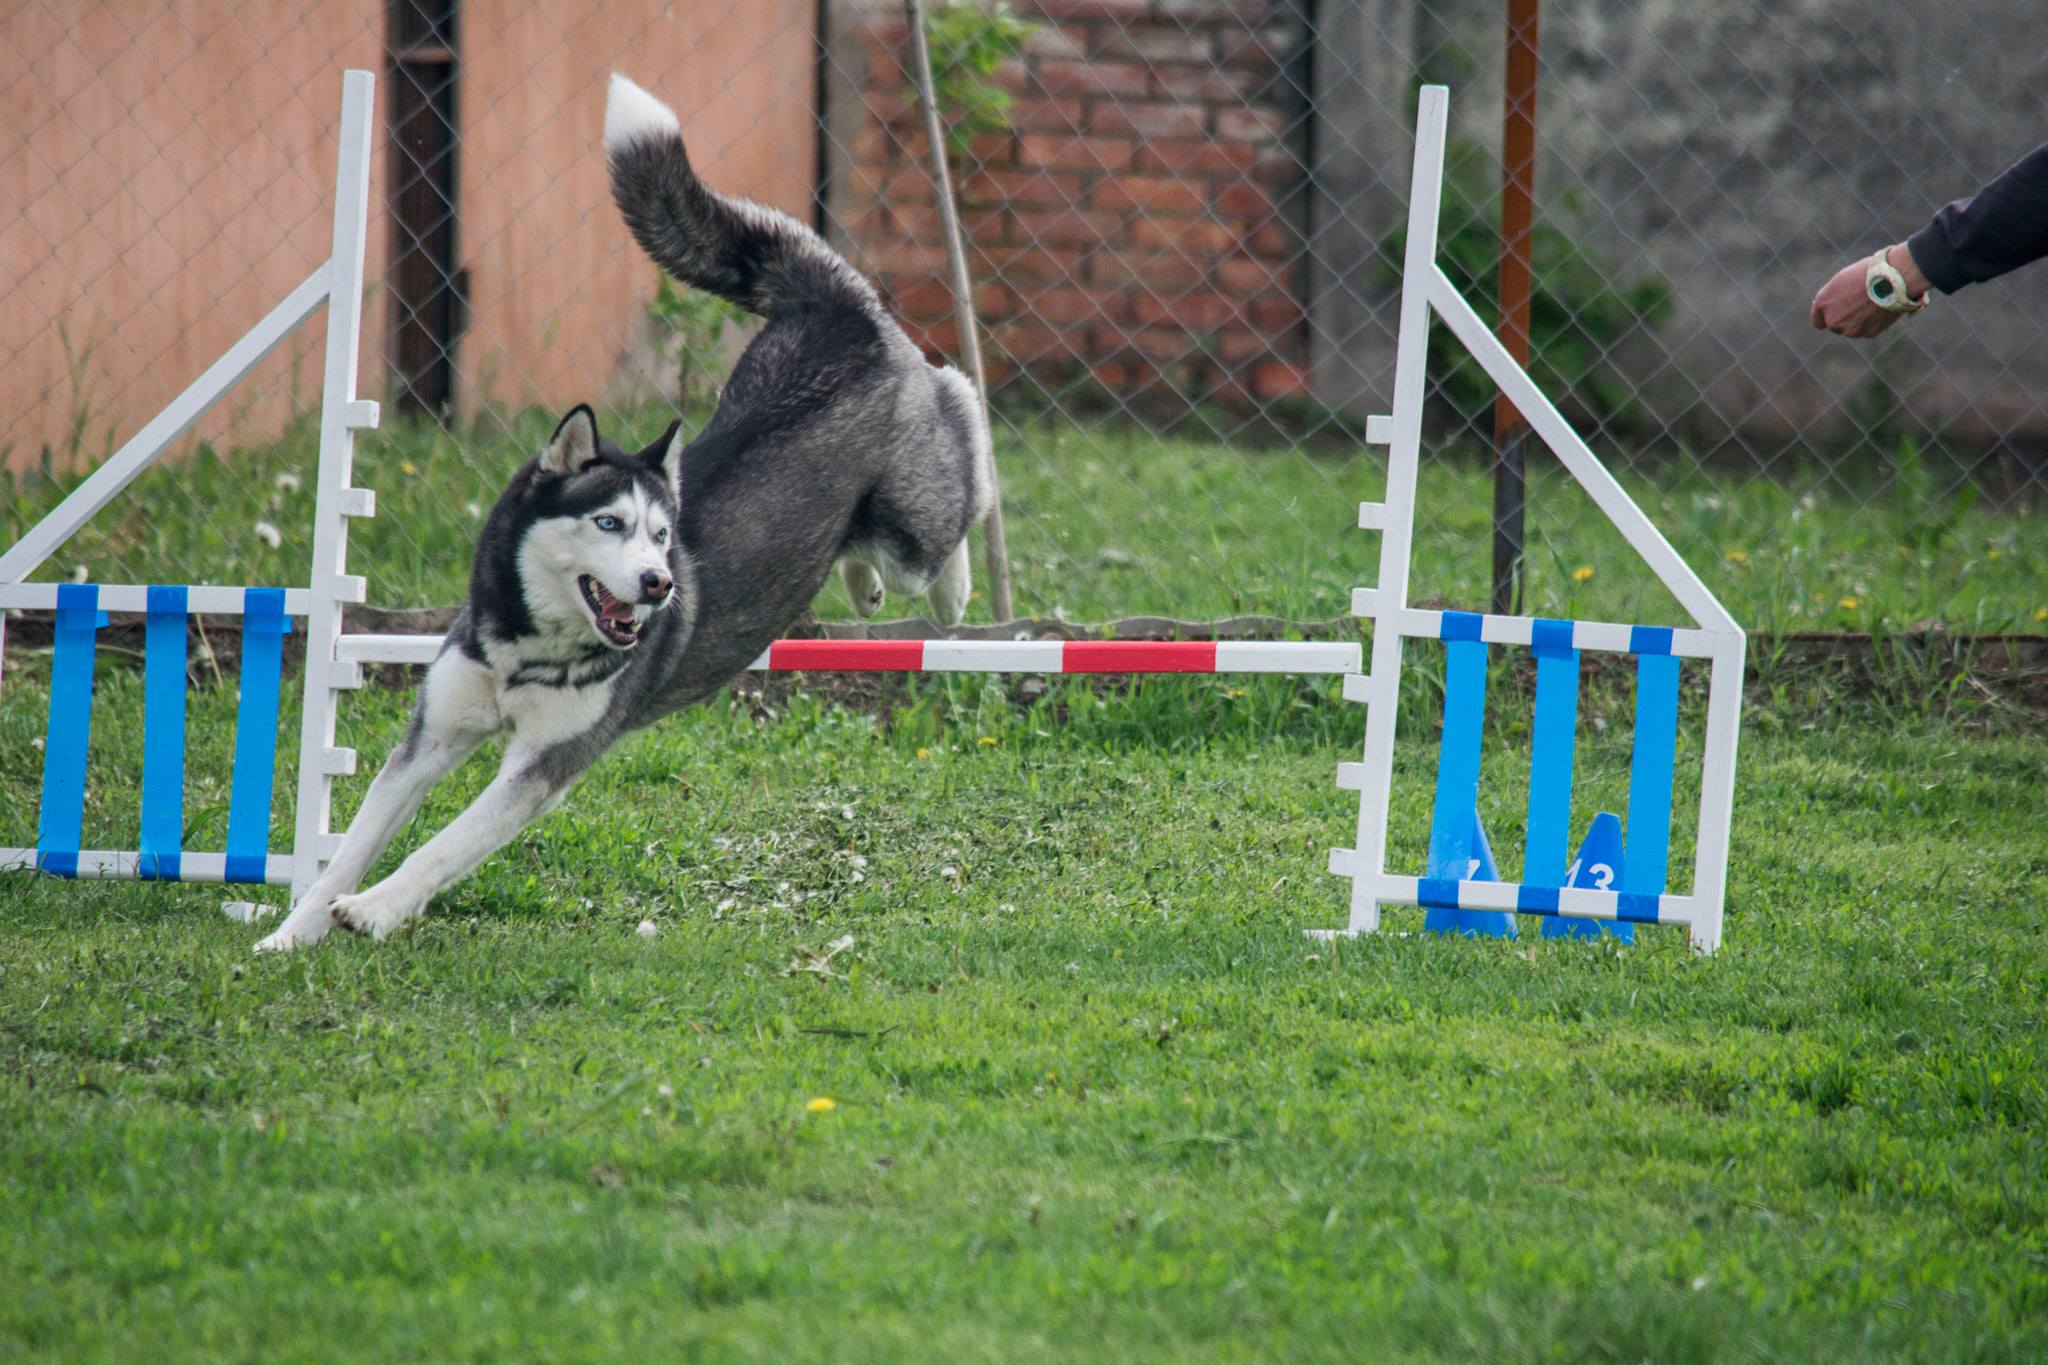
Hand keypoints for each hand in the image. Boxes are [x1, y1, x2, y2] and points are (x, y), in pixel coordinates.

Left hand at [1810, 245, 1930, 338]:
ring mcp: (1850, 329)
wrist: (1892, 279)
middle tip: (1859, 305)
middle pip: (1836, 326)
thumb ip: (1835, 296)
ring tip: (1873, 304)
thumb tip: (1835, 306)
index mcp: (1823, 303)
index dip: (1826, 317)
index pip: (1818, 321)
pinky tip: (1881, 309)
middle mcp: (1832, 320)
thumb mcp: (1843, 280)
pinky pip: (1868, 330)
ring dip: (1859, 321)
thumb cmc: (1868, 273)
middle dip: (1845, 318)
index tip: (1834, 314)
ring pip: (1853, 329)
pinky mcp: (1867, 334)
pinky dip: (1873, 323)